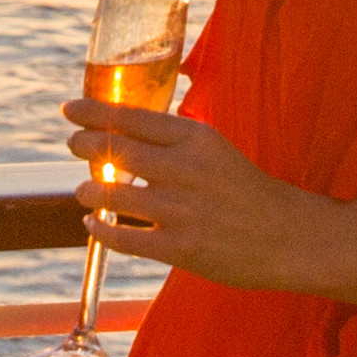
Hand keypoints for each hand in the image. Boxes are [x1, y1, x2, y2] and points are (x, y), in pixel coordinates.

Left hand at [68, 96, 345, 295]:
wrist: (287, 237)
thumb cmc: (247, 191)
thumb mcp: (215, 150)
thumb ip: (176, 141)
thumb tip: (125, 133)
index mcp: (196, 138)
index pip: (133, 117)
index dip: (94, 111)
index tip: (69, 109)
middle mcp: (185, 169)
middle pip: (117, 149)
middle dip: (85, 143)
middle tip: (72, 143)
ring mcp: (181, 210)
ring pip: (114, 194)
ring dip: (90, 189)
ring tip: (83, 189)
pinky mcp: (180, 247)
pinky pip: (125, 237)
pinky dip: (101, 229)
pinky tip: (93, 224)